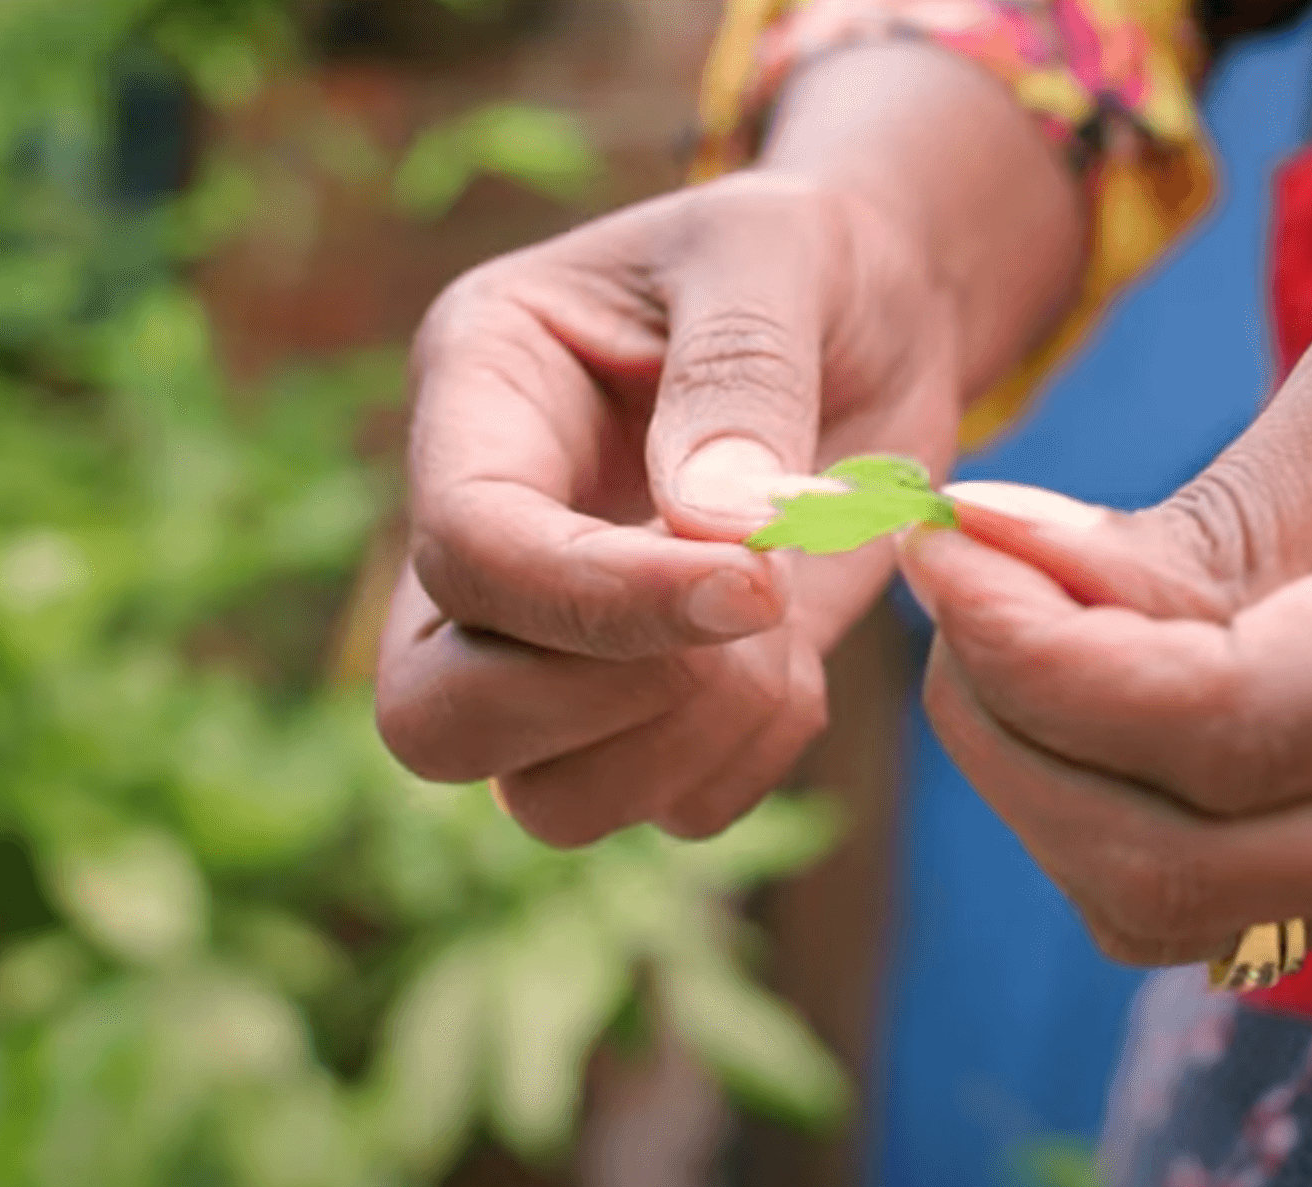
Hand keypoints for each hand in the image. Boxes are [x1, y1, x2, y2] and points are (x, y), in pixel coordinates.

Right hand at [375, 43, 1081, 847]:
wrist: (880, 316)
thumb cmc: (809, 258)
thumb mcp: (777, 251)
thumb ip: (742, 373)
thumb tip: (713, 530)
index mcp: (477, 393)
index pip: (464, 546)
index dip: (594, 596)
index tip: (751, 581)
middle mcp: (485, 538)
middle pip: (431, 719)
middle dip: (602, 697)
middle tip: (750, 605)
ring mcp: (555, 642)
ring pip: (544, 799)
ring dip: (688, 738)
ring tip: (780, 619)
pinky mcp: (651, 704)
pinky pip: (670, 809)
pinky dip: (751, 759)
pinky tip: (799, 654)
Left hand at [900, 233, 1311, 964]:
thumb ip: (1213, 515)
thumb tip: (1002, 582)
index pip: (1231, 725)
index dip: (1043, 658)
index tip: (944, 542)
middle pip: (1189, 861)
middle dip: (1019, 736)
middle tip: (958, 582)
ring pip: (1190, 909)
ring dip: (1055, 784)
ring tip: (1018, 624)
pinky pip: (1234, 897)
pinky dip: (1124, 804)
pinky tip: (1105, 679)